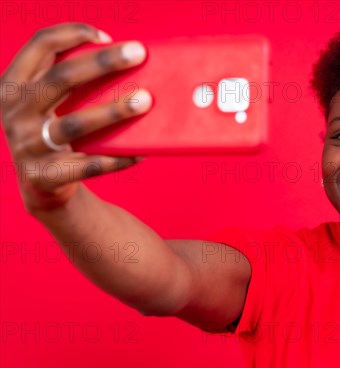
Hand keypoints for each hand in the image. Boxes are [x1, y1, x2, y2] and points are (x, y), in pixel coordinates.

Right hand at [0, 23, 150, 211]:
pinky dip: (118, 158)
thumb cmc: (55, 129)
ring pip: (76, 124)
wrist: (41, 184)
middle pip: (61, 78)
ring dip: (114, 111)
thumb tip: (127, 62)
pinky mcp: (46, 175)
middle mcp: (15, 112)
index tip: (107, 36)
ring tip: (146, 100)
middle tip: (139, 54)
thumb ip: (70, 82)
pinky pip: (89, 165)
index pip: (40, 45)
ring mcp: (28, 145)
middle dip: (103, 62)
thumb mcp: (48, 102)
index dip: (72, 33)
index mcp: (14, 85)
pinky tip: (142, 151)